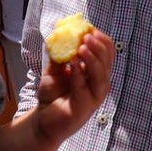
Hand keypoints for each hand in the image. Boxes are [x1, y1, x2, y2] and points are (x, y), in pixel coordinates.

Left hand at [35, 29, 114, 143]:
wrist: (43, 122)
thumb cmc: (53, 96)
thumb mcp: (56, 71)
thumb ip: (60, 55)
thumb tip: (60, 35)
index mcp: (98, 73)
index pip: (108, 52)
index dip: (102, 39)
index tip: (89, 29)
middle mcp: (101, 83)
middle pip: (107, 60)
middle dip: (98, 46)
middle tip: (86, 36)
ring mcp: (95, 96)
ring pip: (101, 73)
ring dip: (92, 57)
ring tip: (82, 46)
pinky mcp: (85, 106)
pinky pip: (85, 87)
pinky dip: (80, 73)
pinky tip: (73, 62)